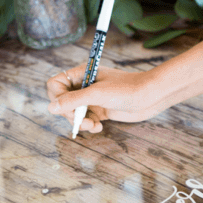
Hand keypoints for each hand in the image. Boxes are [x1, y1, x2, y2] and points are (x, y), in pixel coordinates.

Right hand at [47, 64, 164, 133]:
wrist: (151, 96)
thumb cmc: (127, 89)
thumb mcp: (97, 94)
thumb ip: (73, 100)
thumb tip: (51, 108)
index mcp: (81, 74)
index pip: (56, 84)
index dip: (57, 97)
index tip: (67, 107)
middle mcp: (84, 86)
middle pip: (62, 102)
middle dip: (71, 114)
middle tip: (83, 120)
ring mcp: (92, 99)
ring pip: (74, 114)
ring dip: (81, 123)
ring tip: (94, 125)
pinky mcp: (100, 110)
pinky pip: (86, 120)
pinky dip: (90, 126)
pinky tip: (100, 127)